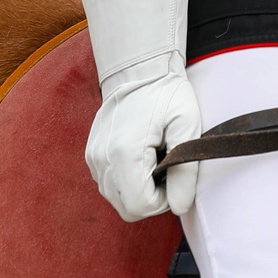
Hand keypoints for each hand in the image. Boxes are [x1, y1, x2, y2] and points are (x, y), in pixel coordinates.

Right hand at [85, 56, 199, 220]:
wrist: (138, 68)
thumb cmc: (166, 93)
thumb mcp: (186, 124)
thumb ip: (186, 170)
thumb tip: (180, 206)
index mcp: (125, 152)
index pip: (141, 206)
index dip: (163, 199)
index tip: (173, 175)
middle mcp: (102, 159)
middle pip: (127, 208)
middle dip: (150, 198)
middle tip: (166, 170)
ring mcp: (93, 157)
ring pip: (116, 198)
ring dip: (137, 190)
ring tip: (153, 160)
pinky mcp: (91, 154)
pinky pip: (108, 184)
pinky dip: (125, 180)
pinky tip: (140, 157)